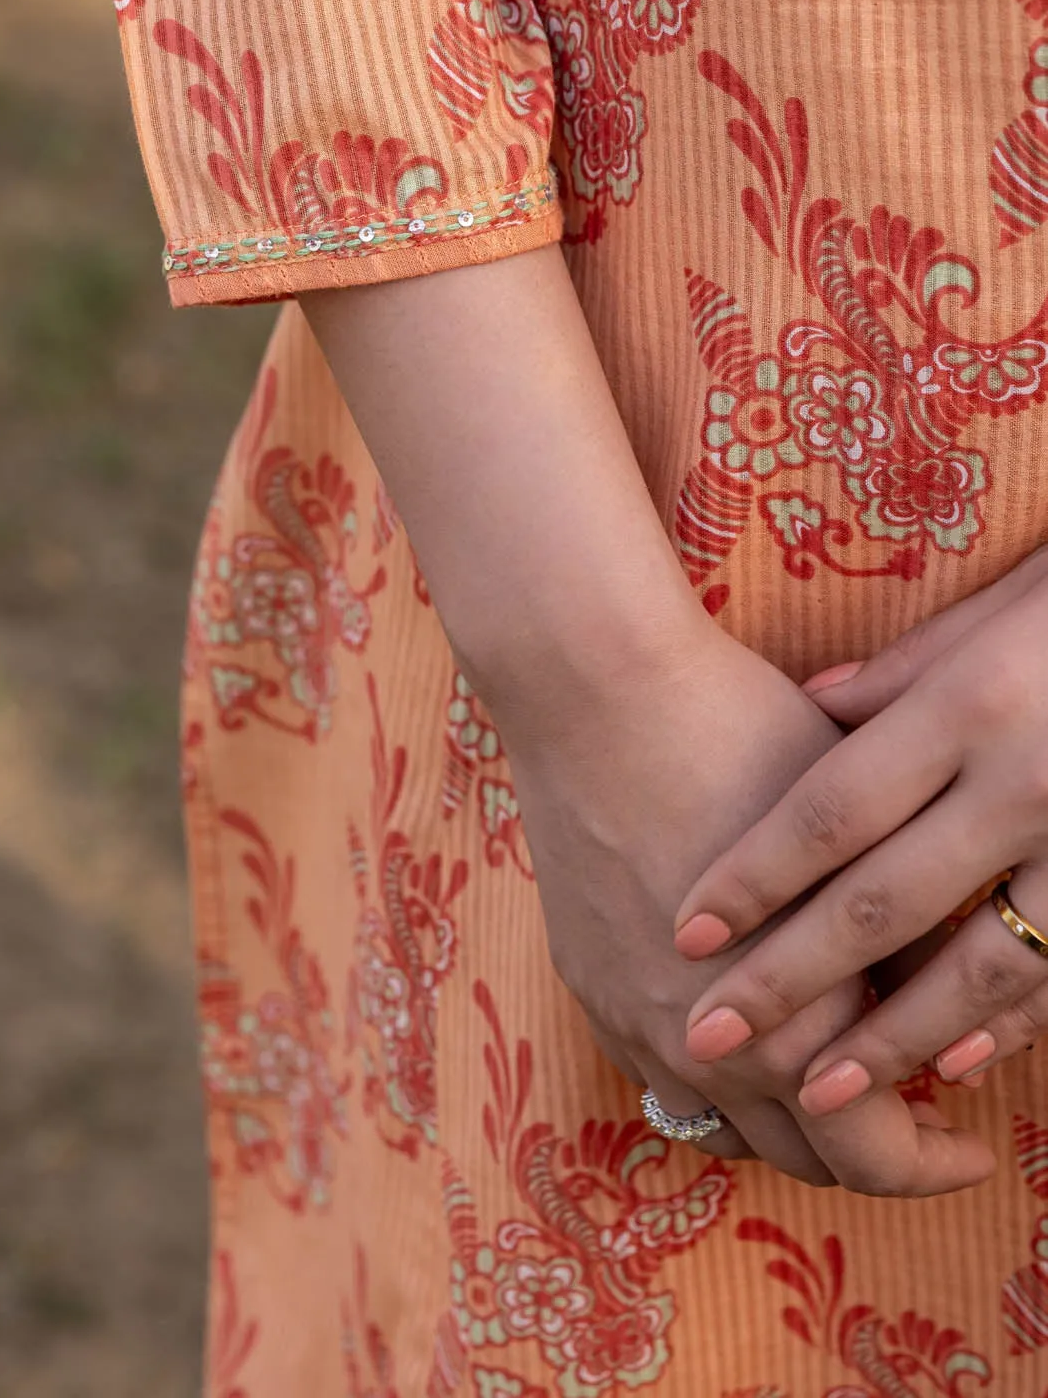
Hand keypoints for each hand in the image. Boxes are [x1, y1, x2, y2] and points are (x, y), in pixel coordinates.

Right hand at [488, 613, 994, 1195]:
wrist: (598, 692)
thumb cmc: (744, 737)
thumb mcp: (863, 839)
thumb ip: (909, 944)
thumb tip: (950, 997)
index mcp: (793, 1021)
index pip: (877, 1154)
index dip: (937, 1161)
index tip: (969, 1143)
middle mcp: (708, 1049)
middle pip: (805, 1161)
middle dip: (871, 1152)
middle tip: (913, 1116)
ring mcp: (638, 1022)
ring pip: (725, 1131)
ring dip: (785, 1122)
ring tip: (827, 1078)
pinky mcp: (591, 986)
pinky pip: (658, 1078)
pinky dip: (710, 1081)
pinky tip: (741, 1035)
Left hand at [671, 546, 1047, 1122]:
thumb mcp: (998, 610)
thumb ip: (905, 672)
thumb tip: (819, 708)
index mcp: (970, 706)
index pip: (833, 808)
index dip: (755, 878)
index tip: (686, 933)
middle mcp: (1023, 783)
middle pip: (883, 900)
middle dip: (789, 981)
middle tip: (710, 1037)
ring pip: (979, 964)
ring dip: (894, 1039)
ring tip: (817, 1091)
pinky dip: (1012, 1024)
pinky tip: (955, 1065)